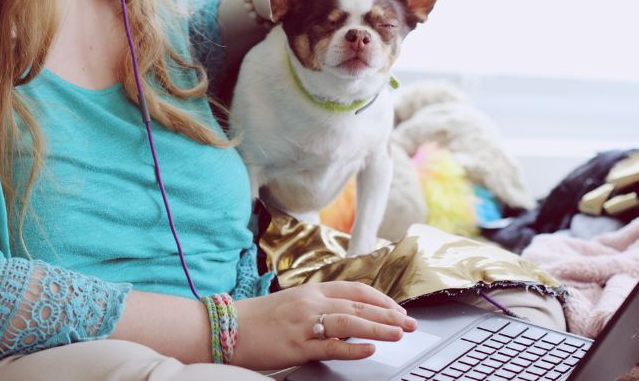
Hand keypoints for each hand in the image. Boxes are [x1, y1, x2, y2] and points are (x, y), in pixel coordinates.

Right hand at [233, 281, 416, 369]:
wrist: (227, 328)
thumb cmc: (259, 319)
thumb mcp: (292, 302)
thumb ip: (319, 305)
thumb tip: (349, 315)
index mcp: (312, 290)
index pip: (356, 289)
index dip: (381, 299)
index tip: (398, 309)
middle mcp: (311, 302)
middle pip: (359, 305)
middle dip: (389, 313)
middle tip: (411, 322)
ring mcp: (305, 323)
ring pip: (351, 322)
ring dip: (379, 327)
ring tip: (400, 333)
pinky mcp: (297, 345)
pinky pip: (331, 346)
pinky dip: (354, 347)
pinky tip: (370, 349)